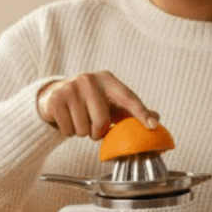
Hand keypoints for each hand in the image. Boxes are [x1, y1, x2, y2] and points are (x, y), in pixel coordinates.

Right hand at [37, 71, 158, 141]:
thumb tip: (156, 118)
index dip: (141, 112)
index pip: (128, 98)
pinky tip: (67, 119)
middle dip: (98, 131)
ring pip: (84, 129)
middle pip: (102, 120)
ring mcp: (70, 88)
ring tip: (79, 119)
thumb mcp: (110, 102)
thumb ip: (132, 110)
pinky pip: (68, 130)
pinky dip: (69, 131)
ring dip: (82, 132)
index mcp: (107, 79)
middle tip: (93, 126)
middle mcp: (89, 79)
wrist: (55, 95)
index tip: (152, 125)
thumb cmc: (90, 101)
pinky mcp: (55, 99)